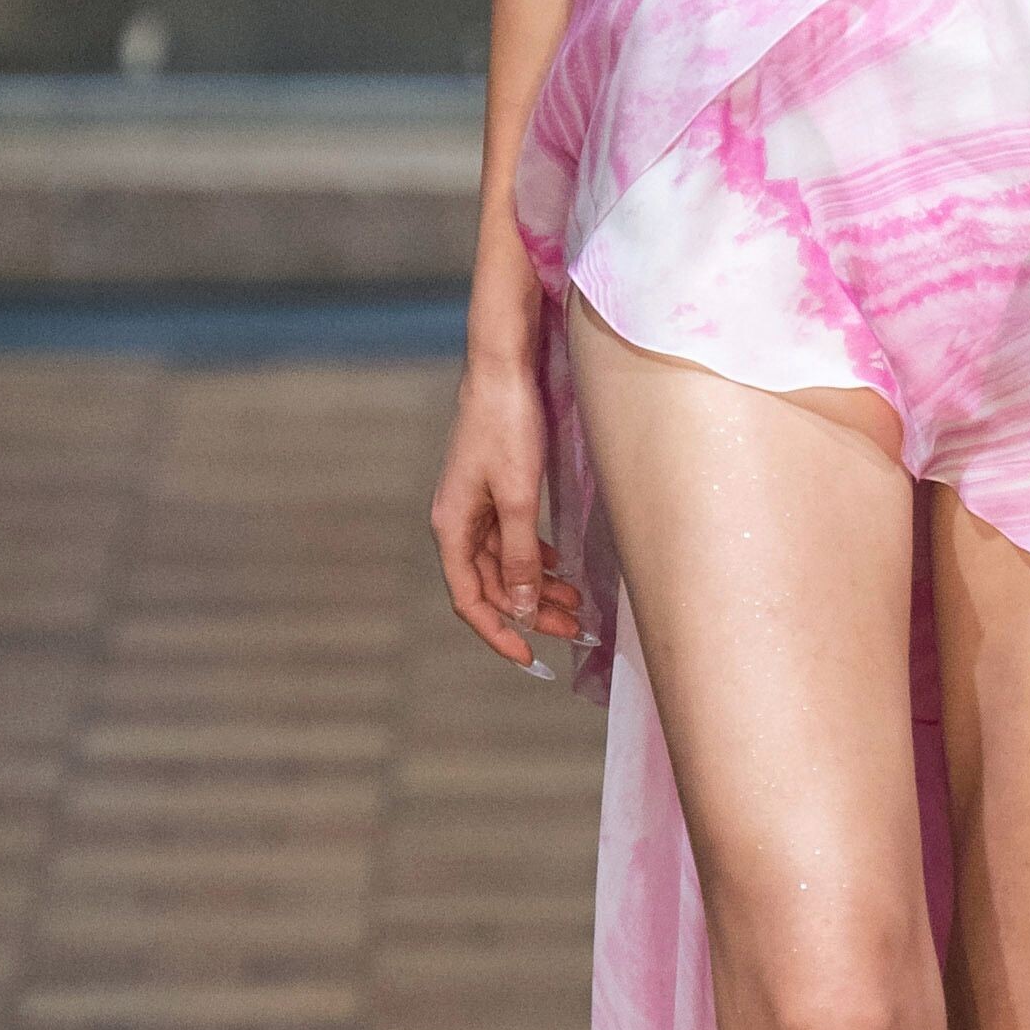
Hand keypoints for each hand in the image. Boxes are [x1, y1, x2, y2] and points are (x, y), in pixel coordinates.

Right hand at [431, 351, 580, 665]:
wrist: (502, 371)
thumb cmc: (506, 427)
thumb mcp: (519, 497)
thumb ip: (521, 555)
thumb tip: (523, 606)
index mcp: (453, 527)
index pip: (471, 600)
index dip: (498, 633)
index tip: (531, 658)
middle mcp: (458, 522)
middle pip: (492, 585)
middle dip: (531, 611)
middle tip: (573, 629)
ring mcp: (475, 507)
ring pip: (506, 564)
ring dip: (538, 586)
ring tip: (576, 604)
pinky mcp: (493, 492)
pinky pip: (512, 539)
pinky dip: (536, 558)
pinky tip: (561, 567)